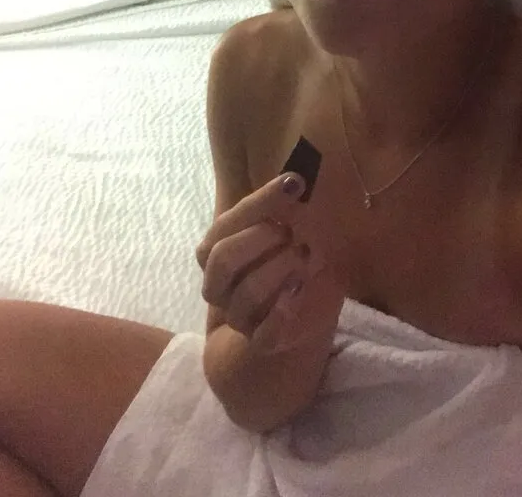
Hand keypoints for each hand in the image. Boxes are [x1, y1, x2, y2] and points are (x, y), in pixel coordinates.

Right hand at [195, 172, 346, 353]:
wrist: (305, 310)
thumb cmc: (292, 260)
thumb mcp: (292, 229)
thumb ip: (286, 208)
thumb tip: (294, 180)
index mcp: (216, 252)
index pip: (226, 225)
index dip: (260, 202)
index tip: (295, 182)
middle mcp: (220, 286)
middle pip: (223, 259)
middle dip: (261, 239)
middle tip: (291, 231)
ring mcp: (239, 316)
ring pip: (247, 293)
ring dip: (280, 268)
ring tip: (305, 256)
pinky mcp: (263, 341)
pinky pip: (264, 335)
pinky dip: (282, 313)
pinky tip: (299, 291)